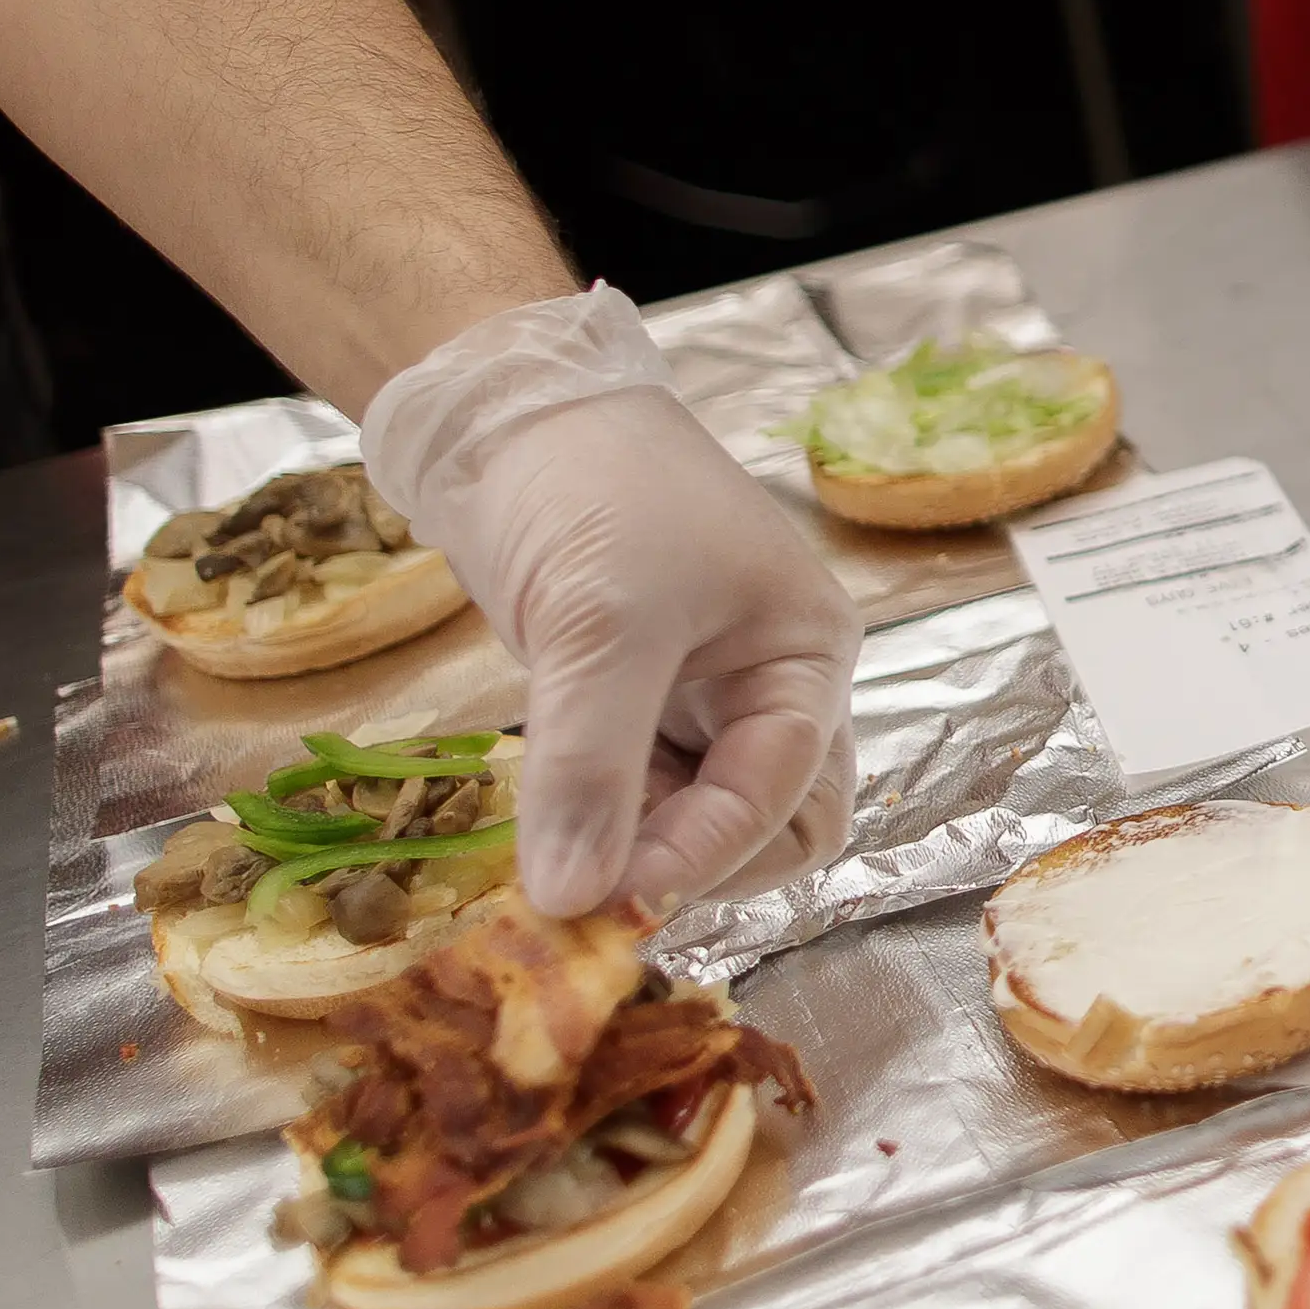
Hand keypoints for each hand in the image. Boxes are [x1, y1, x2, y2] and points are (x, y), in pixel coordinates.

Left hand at [363, 287, 860, 915]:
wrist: (504, 405)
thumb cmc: (593, 486)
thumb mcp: (601, 627)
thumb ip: (592, 772)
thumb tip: (572, 903)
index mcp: (805, 656)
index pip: (787, 798)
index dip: (707, 856)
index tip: (614, 898)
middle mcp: (770, 686)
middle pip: (773, 827)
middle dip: (695, 865)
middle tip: (601, 889)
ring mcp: (700, 695)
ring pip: (696, 818)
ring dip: (636, 847)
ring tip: (555, 849)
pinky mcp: (631, 699)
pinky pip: (634, 791)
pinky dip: (594, 818)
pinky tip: (540, 820)